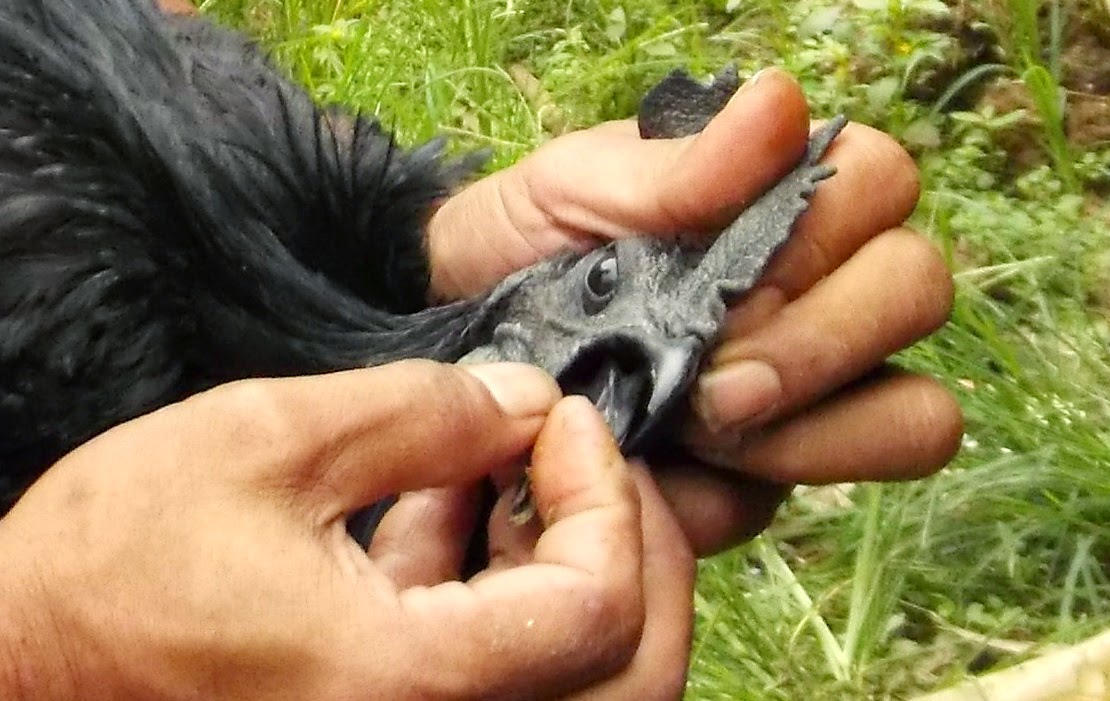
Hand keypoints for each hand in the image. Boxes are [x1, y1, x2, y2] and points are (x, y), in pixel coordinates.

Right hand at [0, 361, 693, 699]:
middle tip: (580, 459)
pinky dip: (504, 600)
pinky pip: (501, 684)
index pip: (599, 608)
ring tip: (502, 475)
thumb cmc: (106, 576)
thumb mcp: (262, 445)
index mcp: (404, 690)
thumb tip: (525, 400)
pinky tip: (443, 517)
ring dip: (573, 570)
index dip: (605, 496)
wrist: (16, 672)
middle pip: (629, 673)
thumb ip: (419, 413)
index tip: (563, 420)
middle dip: (630, 548)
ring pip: (581, 686)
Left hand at [428, 69, 962, 554]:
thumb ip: (684, 166)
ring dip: (818, 426)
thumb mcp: (583, 190)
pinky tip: (693, 466)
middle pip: (915, 292)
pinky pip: (842, 484)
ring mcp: (819, 382)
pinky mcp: (787, 463)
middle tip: (716, 380)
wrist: (468, 339)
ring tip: (706, 425)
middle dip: (820, 343)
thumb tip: (783, 102)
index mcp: (788, 196)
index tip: (727, 272)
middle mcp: (825, 284)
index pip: (881, 185)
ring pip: (916, 411)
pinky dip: (774, 478)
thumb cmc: (531, 243)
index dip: (822, 234)